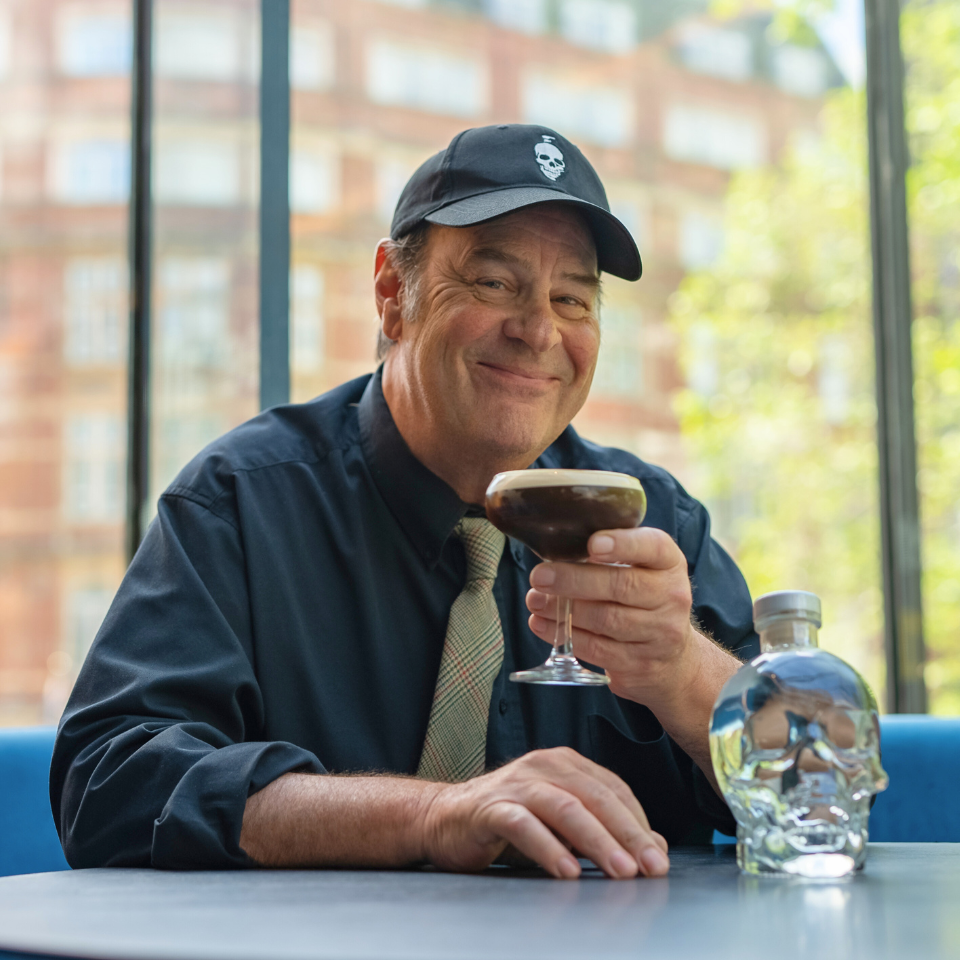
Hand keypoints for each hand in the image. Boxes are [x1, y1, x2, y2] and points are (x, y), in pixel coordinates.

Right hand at [420, 747, 668, 879]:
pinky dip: (549, 848)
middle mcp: (543, 767)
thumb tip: (654, 846)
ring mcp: (517, 785)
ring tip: (620, 870)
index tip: (658, 856)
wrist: (444, 818)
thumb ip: (603, 831)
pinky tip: (568, 871)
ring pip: (565, 808)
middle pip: (595, 796)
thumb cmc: (507, 820)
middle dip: (628, 833)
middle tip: (650, 865)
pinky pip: (524, 825)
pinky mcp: (491, 807)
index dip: (639, 823)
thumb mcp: (562, 826)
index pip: (613, 789)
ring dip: (597, 841)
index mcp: (564, 764)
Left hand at [525, 527, 700, 709]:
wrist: (672, 658)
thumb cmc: (643, 598)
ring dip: (563, 610)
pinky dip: (565, 635)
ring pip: (605, 619)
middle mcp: (671, 596)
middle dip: (574, 580)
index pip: (652, 547)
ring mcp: (659, 633)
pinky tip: (541, 623)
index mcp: (669, 563)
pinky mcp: (639, 663)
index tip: (592, 544)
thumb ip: (611, 554)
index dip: (623, 545)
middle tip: (540, 576)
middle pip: (621, 586)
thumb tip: (558, 548)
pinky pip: (596, 648)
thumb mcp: (641, 568)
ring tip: (535, 600)